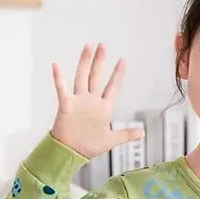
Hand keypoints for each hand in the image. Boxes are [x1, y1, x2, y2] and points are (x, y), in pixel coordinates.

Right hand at [50, 42, 143, 158]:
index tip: (122, 61)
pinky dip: (58, 78)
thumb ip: (127, 134)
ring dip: (84, 62)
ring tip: (88, 47)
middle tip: (102, 45)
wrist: (71, 152)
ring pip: (82, 77)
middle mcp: (91, 101)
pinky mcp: (67, 105)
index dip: (117, 75)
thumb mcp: (112, 140)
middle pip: (96, 76)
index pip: (112, 87)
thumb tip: (143, 133)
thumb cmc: (89, 145)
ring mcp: (79, 101)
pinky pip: (62, 89)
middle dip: (100, 61)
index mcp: (103, 107)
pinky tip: (56, 66)